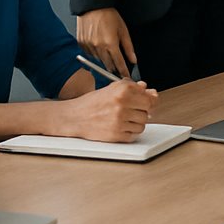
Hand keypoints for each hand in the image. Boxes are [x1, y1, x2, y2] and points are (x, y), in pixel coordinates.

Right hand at [43, 79, 157, 141]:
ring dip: (136, 123)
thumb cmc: (92, 103)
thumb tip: (149, 91)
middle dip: (142, 111)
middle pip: (148, 111)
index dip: (147, 101)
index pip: (149, 98)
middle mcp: (122, 104)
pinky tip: (120, 126)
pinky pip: (134, 135)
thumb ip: (132, 88)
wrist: (74, 117)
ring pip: (142, 124)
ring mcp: (120, 120)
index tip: (143, 102)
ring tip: (124, 119)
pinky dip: (130, 132)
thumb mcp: (111, 89)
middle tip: (132, 111)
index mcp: (123, 90)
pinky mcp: (116, 134)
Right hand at [76, 7, 136, 76]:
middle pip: (108, 65)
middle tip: (119, 66)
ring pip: (99, 61)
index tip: (126, 76)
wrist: (92, 6)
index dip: (124, 72)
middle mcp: (98, 47)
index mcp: (110, 44)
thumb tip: (133, 59)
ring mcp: (89, 46)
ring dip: (105, 60)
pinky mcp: (81, 44)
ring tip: (108, 50)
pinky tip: (98, 46)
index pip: (119, 64)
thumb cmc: (108, 15)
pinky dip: (95, 54)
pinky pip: (90, 55)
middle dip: (114, 67)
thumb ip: (128, 47)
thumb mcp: (123, 30)